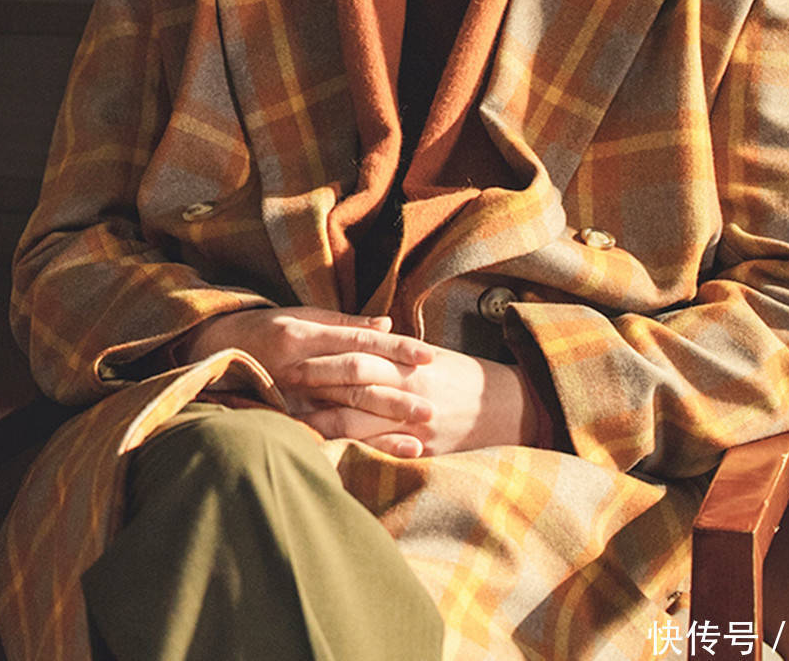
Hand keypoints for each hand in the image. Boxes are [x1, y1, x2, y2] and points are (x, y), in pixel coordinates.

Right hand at [181, 305, 436, 456]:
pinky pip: (328, 438)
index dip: (395, 348)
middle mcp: (298, 369)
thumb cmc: (266, 331)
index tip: (428, 355)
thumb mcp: (301, 317)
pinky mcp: (288, 423)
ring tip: (420, 434)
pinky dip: (359, 446)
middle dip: (396, 392)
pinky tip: (386, 452)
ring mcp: (291, 400)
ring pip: (344, 413)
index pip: (358, 342)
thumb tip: (387, 324)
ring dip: (383, 425)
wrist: (215, 356)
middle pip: (355, 380)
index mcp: (303, 336)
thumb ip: (344, 323)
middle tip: (433, 405)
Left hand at [285, 336, 531, 455]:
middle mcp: (409, 388)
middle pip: (352, 383)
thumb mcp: (430, 357)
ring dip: (324, 419)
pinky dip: (352, 451)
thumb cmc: (463, 377)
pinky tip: (327, 452)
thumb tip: (365, 336)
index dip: (324, 354)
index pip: (358, 353)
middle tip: (280, 380)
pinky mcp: (419, 449)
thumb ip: (394, 350)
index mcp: (408, 360)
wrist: (508, 406)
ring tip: (291, 417)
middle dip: (316, 382)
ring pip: (359, 420)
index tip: (293, 353)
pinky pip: (378, 451)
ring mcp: (413, 422)